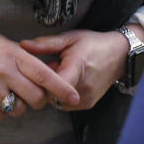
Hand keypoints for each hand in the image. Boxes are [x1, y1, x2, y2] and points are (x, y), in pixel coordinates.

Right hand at [0, 27, 79, 121]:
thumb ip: (20, 55)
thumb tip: (40, 66)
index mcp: (12, 53)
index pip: (44, 73)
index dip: (61, 87)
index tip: (73, 95)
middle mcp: (4, 71)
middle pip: (35, 96)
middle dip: (39, 101)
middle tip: (33, 97)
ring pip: (18, 108)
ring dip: (18, 106)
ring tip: (6, 94)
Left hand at [21, 26, 143, 110]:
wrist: (119, 55)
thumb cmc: (94, 44)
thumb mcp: (70, 38)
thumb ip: (46, 44)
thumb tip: (23, 45)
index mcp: (77, 67)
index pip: (51, 84)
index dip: (39, 80)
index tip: (35, 71)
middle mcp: (82, 87)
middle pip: (50, 94)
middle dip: (43, 84)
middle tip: (47, 69)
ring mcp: (85, 98)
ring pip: (56, 101)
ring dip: (52, 91)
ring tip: (58, 73)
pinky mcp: (87, 104)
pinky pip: (65, 104)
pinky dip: (61, 95)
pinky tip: (66, 81)